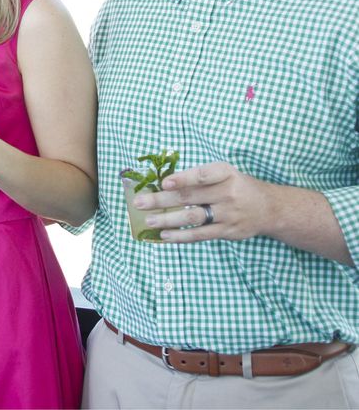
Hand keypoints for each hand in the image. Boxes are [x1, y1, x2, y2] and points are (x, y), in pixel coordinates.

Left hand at [131, 161, 274, 242]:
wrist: (269, 208)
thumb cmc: (236, 186)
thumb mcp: (224, 173)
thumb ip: (198, 177)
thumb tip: (162, 183)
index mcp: (226, 173)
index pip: (202, 175)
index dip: (183, 178)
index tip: (164, 183)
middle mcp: (228, 193)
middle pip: (190, 197)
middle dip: (162, 200)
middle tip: (139, 202)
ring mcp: (228, 214)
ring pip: (193, 217)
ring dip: (168, 219)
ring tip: (148, 220)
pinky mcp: (227, 231)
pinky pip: (200, 235)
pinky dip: (181, 236)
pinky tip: (165, 235)